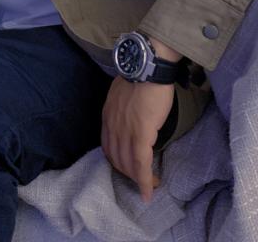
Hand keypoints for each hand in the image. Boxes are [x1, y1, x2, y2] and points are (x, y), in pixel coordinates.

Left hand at [101, 76, 173, 201]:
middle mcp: (112, 126)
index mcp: (108, 116)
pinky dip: (145, 180)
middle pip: (116, 159)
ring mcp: (125, 131)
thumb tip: (131, 113)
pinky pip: (141, 163)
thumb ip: (123, 107)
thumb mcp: (122, 92)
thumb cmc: (140, 75)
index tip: (127, 168)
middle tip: (141, 180)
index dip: (118, 160)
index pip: (108, 146)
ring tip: (150, 185)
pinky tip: (149, 190)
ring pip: (128, 164)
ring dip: (138, 179)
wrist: (147, 67)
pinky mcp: (141, 134)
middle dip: (128, 173)